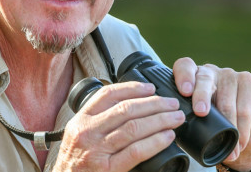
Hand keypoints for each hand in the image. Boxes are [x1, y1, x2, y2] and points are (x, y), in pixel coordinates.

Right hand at [53, 81, 185, 171]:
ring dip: (160, 120)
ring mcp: (96, 151)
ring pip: (133, 127)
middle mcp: (87, 132)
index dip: (132, 88)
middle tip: (171, 103)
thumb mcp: (78, 136)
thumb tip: (131, 108)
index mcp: (80, 120)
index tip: (150, 88)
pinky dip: (155, 142)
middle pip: (125, 109)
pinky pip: (136, 151)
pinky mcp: (107, 169)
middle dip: (153, 103)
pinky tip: (167, 137)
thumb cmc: (74, 164)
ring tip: (176, 117)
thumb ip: (98, 122)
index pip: (107, 95)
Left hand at [172, 58, 250, 170]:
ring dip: (227, 124)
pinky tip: (241, 140)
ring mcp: (230, 75)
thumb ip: (185, 118)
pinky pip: (245, 106)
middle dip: (201, 96)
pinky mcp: (248, 82)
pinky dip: (242, 128)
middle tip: (200, 112)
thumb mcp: (196, 122)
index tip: (184, 91)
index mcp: (191, 77)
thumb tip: (171, 129)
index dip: (183, 76)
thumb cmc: (214, 127)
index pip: (184, 67)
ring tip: (226, 145)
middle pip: (204, 78)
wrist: (245, 137)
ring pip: (226, 97)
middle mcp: (209, 72)